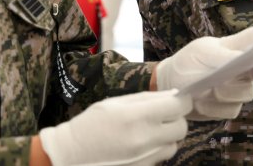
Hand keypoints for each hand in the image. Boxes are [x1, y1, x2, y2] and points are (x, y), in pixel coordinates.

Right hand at [39, 90, 191, 165]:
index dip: (181, 101)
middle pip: (182, 128)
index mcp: (138, 116)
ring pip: (174, 145)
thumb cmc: (91, 124)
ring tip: (151, 131)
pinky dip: (157, 149)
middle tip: (164, 115)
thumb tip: (173, 95)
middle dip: (176, 119)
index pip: (178, 106)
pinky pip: (161, 158)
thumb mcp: (116, 103)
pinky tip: (142, 144)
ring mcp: (145, 158)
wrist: (70, 155)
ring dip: (168, 137)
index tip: (176, 100)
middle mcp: (145, 139)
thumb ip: (147, 98)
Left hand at [156, 21, 252, 119]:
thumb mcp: (205, 52)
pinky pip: (230, 111)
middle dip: (240, 79)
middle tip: (220, 82)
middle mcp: (244, 69)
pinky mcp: (228, 107)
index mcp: (240, 49)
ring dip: (224, 94)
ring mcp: (238, 89)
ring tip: (204, 91)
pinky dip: (214, 108)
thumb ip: (229, 53)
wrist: (170, 83)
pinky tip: (199, 102)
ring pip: (245, 95)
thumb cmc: (190, 60)